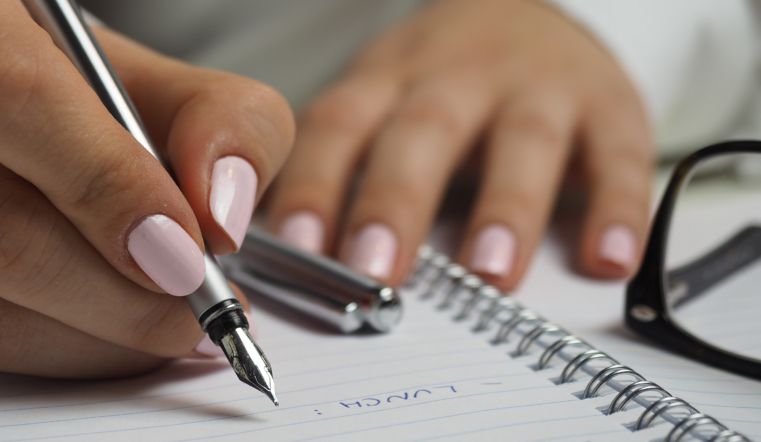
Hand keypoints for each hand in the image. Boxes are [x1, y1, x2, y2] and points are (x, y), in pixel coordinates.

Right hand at [0, 0, 292, 376]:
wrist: (1, 120)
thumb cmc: (82, 96)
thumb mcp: (169, 84)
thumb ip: (225, 125)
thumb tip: (218, 213)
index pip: (8, 98)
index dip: (105, 185)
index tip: (185, 250)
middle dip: (117, 292)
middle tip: (196, 307)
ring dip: (93, 338)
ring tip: (164, 324)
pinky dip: (50, 357)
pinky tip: (99, 330)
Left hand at [266, 0, 651, 289]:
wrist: (527, 11)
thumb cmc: (437, 82)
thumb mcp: (379, 102)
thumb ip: (341, 170)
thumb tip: (289, 262)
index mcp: (387, 80)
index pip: (339, 126)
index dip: (315, 184)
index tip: (295, 247)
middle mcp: (458, 78)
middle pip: (422, 132)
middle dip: (396, 202)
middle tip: (375, 270)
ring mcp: (536, 88)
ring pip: (522, 142)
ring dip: (506, 209)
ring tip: (489, 272)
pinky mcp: (608, 105)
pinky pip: (619, 155)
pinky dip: (617, 208)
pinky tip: (607, 259)